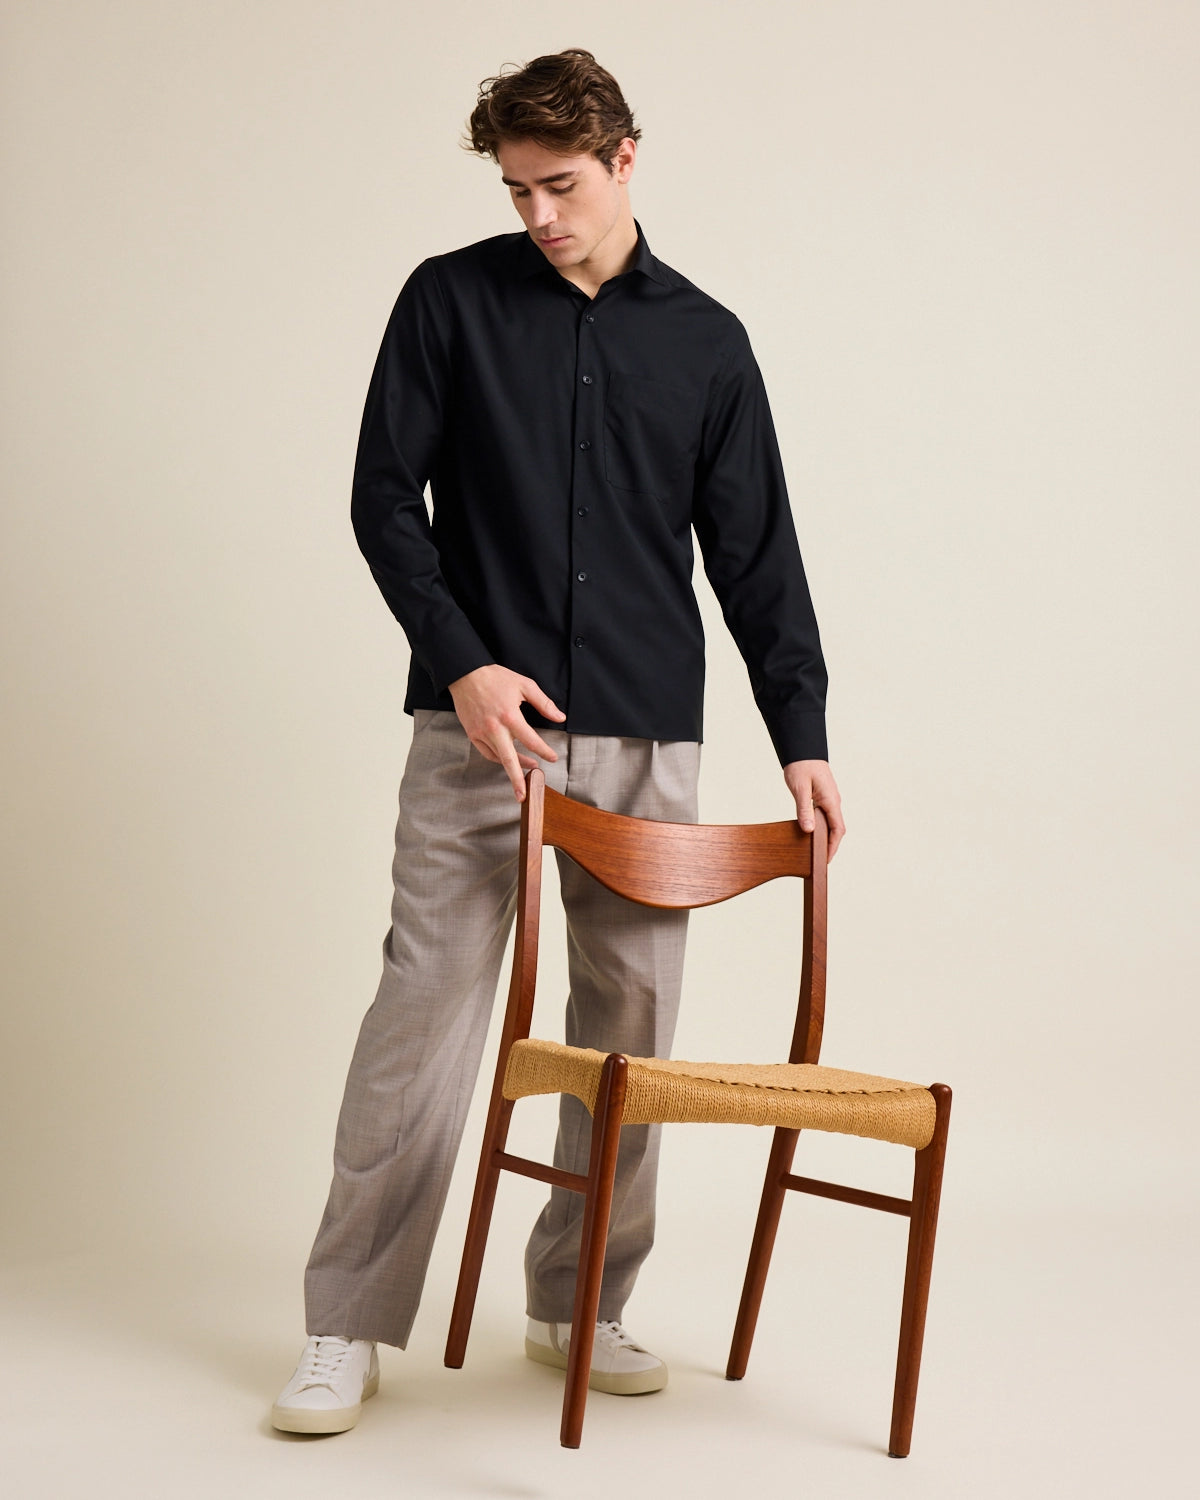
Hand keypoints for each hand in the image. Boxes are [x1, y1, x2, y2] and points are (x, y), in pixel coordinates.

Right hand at [447, 664, 566, 800]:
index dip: (543, 751)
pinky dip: (498, 758)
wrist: (465, 674)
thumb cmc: (496, 678)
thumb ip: (544, 703)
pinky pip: (487, 752)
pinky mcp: (472, 734)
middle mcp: (494, 728)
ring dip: (512, 767)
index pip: (531, 740)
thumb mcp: (524, 685)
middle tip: (525, 795)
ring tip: (525, 772)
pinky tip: (507, 760)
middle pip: (509, 760)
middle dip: (517, 779)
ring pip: (498, 757)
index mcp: (510, 716)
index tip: (552, 758)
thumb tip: (560, 717)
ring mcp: (481, 733)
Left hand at [782, 759, 845, 861]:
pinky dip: (822, 827)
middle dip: (830, 845)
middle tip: (820, 861)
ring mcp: (829, 798)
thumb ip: (804, 810)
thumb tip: (809, 830)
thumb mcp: (800, 789)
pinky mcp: (823, 796)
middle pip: (837, 829)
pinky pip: (825, 815)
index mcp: (831, 801)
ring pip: (831, 822)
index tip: (826, 860)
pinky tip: (812, 832)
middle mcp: (833, 801)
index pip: (838, 829)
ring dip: (826, 837)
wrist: (802, 749)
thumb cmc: (801, 766)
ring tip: (816, 851)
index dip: (833, 846)